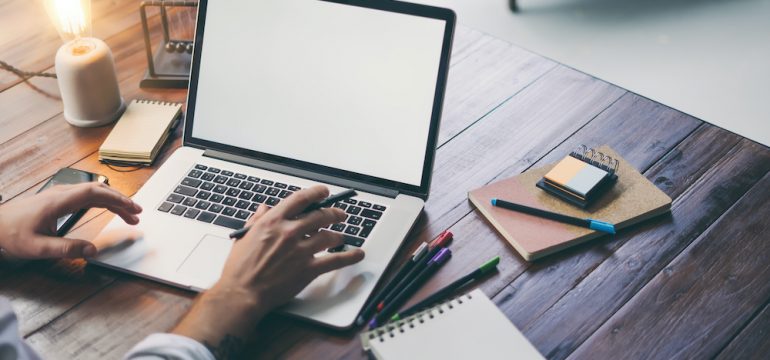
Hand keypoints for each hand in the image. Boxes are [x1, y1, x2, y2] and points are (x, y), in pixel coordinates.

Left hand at [0, 182, 141, 258]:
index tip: (132, 208)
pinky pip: (86, 195)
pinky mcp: (57, 199)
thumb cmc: (10, 235)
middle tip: (137, 213)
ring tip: (129, 214)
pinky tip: (108, 208)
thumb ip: (66, 249)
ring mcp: (58, 195)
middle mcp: (60, 194)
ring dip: (113, 200)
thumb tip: (92, 251)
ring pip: (93, 191)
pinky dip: (102, 201)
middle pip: (98, 190)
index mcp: (58, 202)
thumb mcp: (37, 248)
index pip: (94, 193)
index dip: (117, 199)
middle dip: (121, 200)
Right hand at [172, 186, 364, 356]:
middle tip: (340, 215)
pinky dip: (349, 256)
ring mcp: (301, 250)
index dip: (316, 193)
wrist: (242, 293)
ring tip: (340, 237)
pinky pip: (335, 260)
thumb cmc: (240, 268)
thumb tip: (264, 208)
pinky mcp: (308, 268)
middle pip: (320, 215)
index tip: (324, 192)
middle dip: (334, 214)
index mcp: (273, 221)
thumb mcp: (244, 236)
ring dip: (338, 235)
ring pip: (329, 236)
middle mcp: (289, 232)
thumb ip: (257, 220)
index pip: (301, 199)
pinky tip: (357, 254)